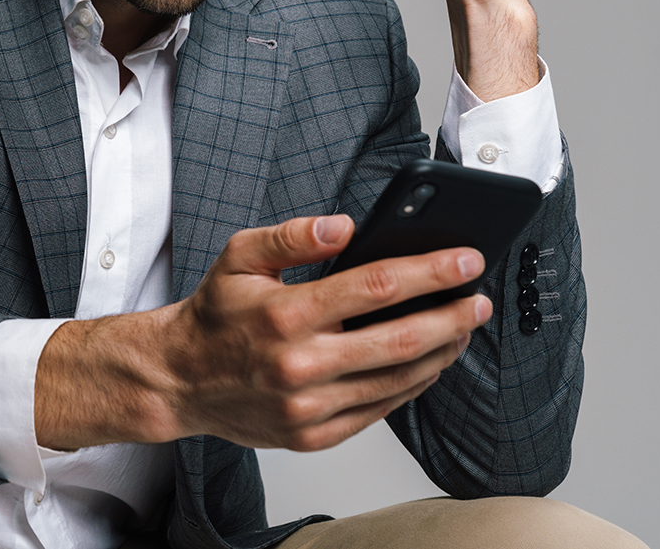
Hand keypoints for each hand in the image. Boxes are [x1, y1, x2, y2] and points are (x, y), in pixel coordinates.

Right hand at [34, 215, 491, 451]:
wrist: (180, 379)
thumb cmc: (214, 315)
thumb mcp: (239, 257)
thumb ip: (291, 236)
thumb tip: (343, 225)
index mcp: (284, 314)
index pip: (375, 287)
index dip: (430, 272)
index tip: (465, 260)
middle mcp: (300, 364)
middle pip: (400, 339)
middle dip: (452, 316)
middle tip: (479, 299)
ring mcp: (309, 406)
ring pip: (398, 379)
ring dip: (441, 352)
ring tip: (462, 329)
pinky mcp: (314, 435)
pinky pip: (380, 410)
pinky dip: (412, 385)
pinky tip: (426, 363)